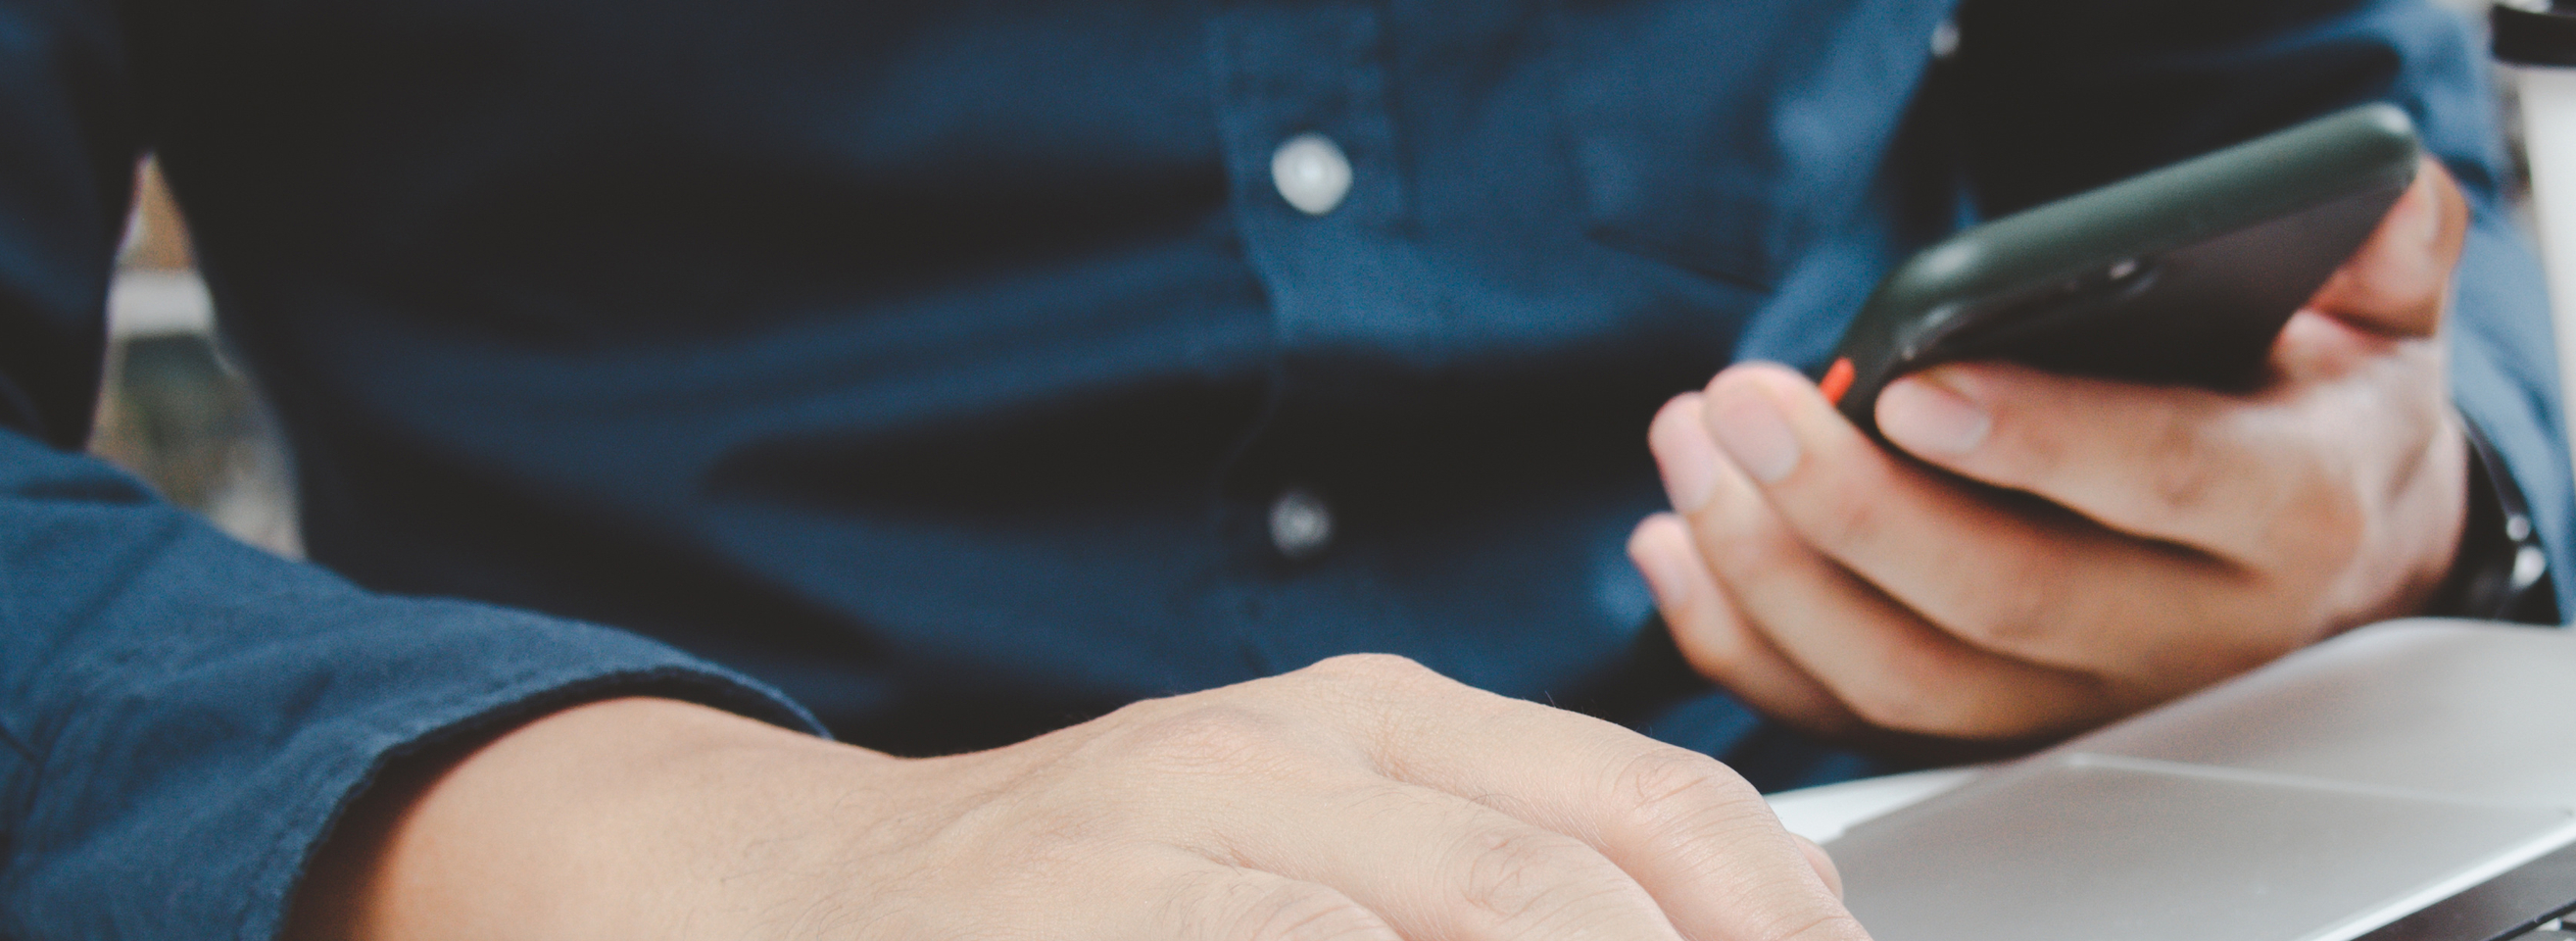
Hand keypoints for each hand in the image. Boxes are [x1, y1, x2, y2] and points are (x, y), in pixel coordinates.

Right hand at [289, 656, 1862, 940]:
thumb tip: (1734, 921)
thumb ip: (1488, 879)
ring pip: (1470, 908)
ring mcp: (1183, 827)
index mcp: (1382, 721)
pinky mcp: (1095, 907)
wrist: (790, 894)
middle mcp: (1298, 750)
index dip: (1786, 914)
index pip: (1663, 811)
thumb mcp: (1309, 852)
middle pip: (1590, 876)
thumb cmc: (1086, 900)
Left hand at [1627, 162, 2474, 743]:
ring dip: (1777, 573)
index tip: (1912, 384)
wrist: (2343, 550)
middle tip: (1738, 405)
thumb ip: (2384, 244)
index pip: (2167, 481)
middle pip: (2007, 600)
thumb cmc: (2327, 413)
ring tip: (1694, 449)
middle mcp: (2196, 631)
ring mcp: (2095, 696)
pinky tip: (1685, 550)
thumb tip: (2377, 183)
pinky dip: (1752, 649)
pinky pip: (1860, 717)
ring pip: (1916, 678)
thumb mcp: (2387, 319)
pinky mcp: (2009, 727)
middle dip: (1852, 506)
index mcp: (2295, 510)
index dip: (2037, 439)